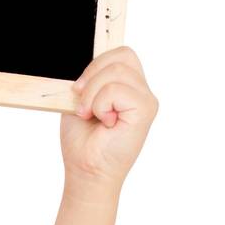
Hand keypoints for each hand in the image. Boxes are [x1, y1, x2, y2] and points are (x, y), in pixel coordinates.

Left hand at [60, 46, 158, 188]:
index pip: (121, 54)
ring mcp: (146, 100)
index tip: (78, 89)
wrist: (86, 170)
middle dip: (92, 75)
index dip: (97, 63)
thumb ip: (90, 78)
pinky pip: (117, 89)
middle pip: (122, 55)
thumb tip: (89, 59)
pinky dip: (100, 104)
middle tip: (82, 104)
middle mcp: (141, 91)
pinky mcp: (146, 109)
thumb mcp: (80, 100)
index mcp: (128, 86)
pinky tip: (104, 122)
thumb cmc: (83, 141)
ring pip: (117, 71)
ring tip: (91, 115)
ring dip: (93, 94)